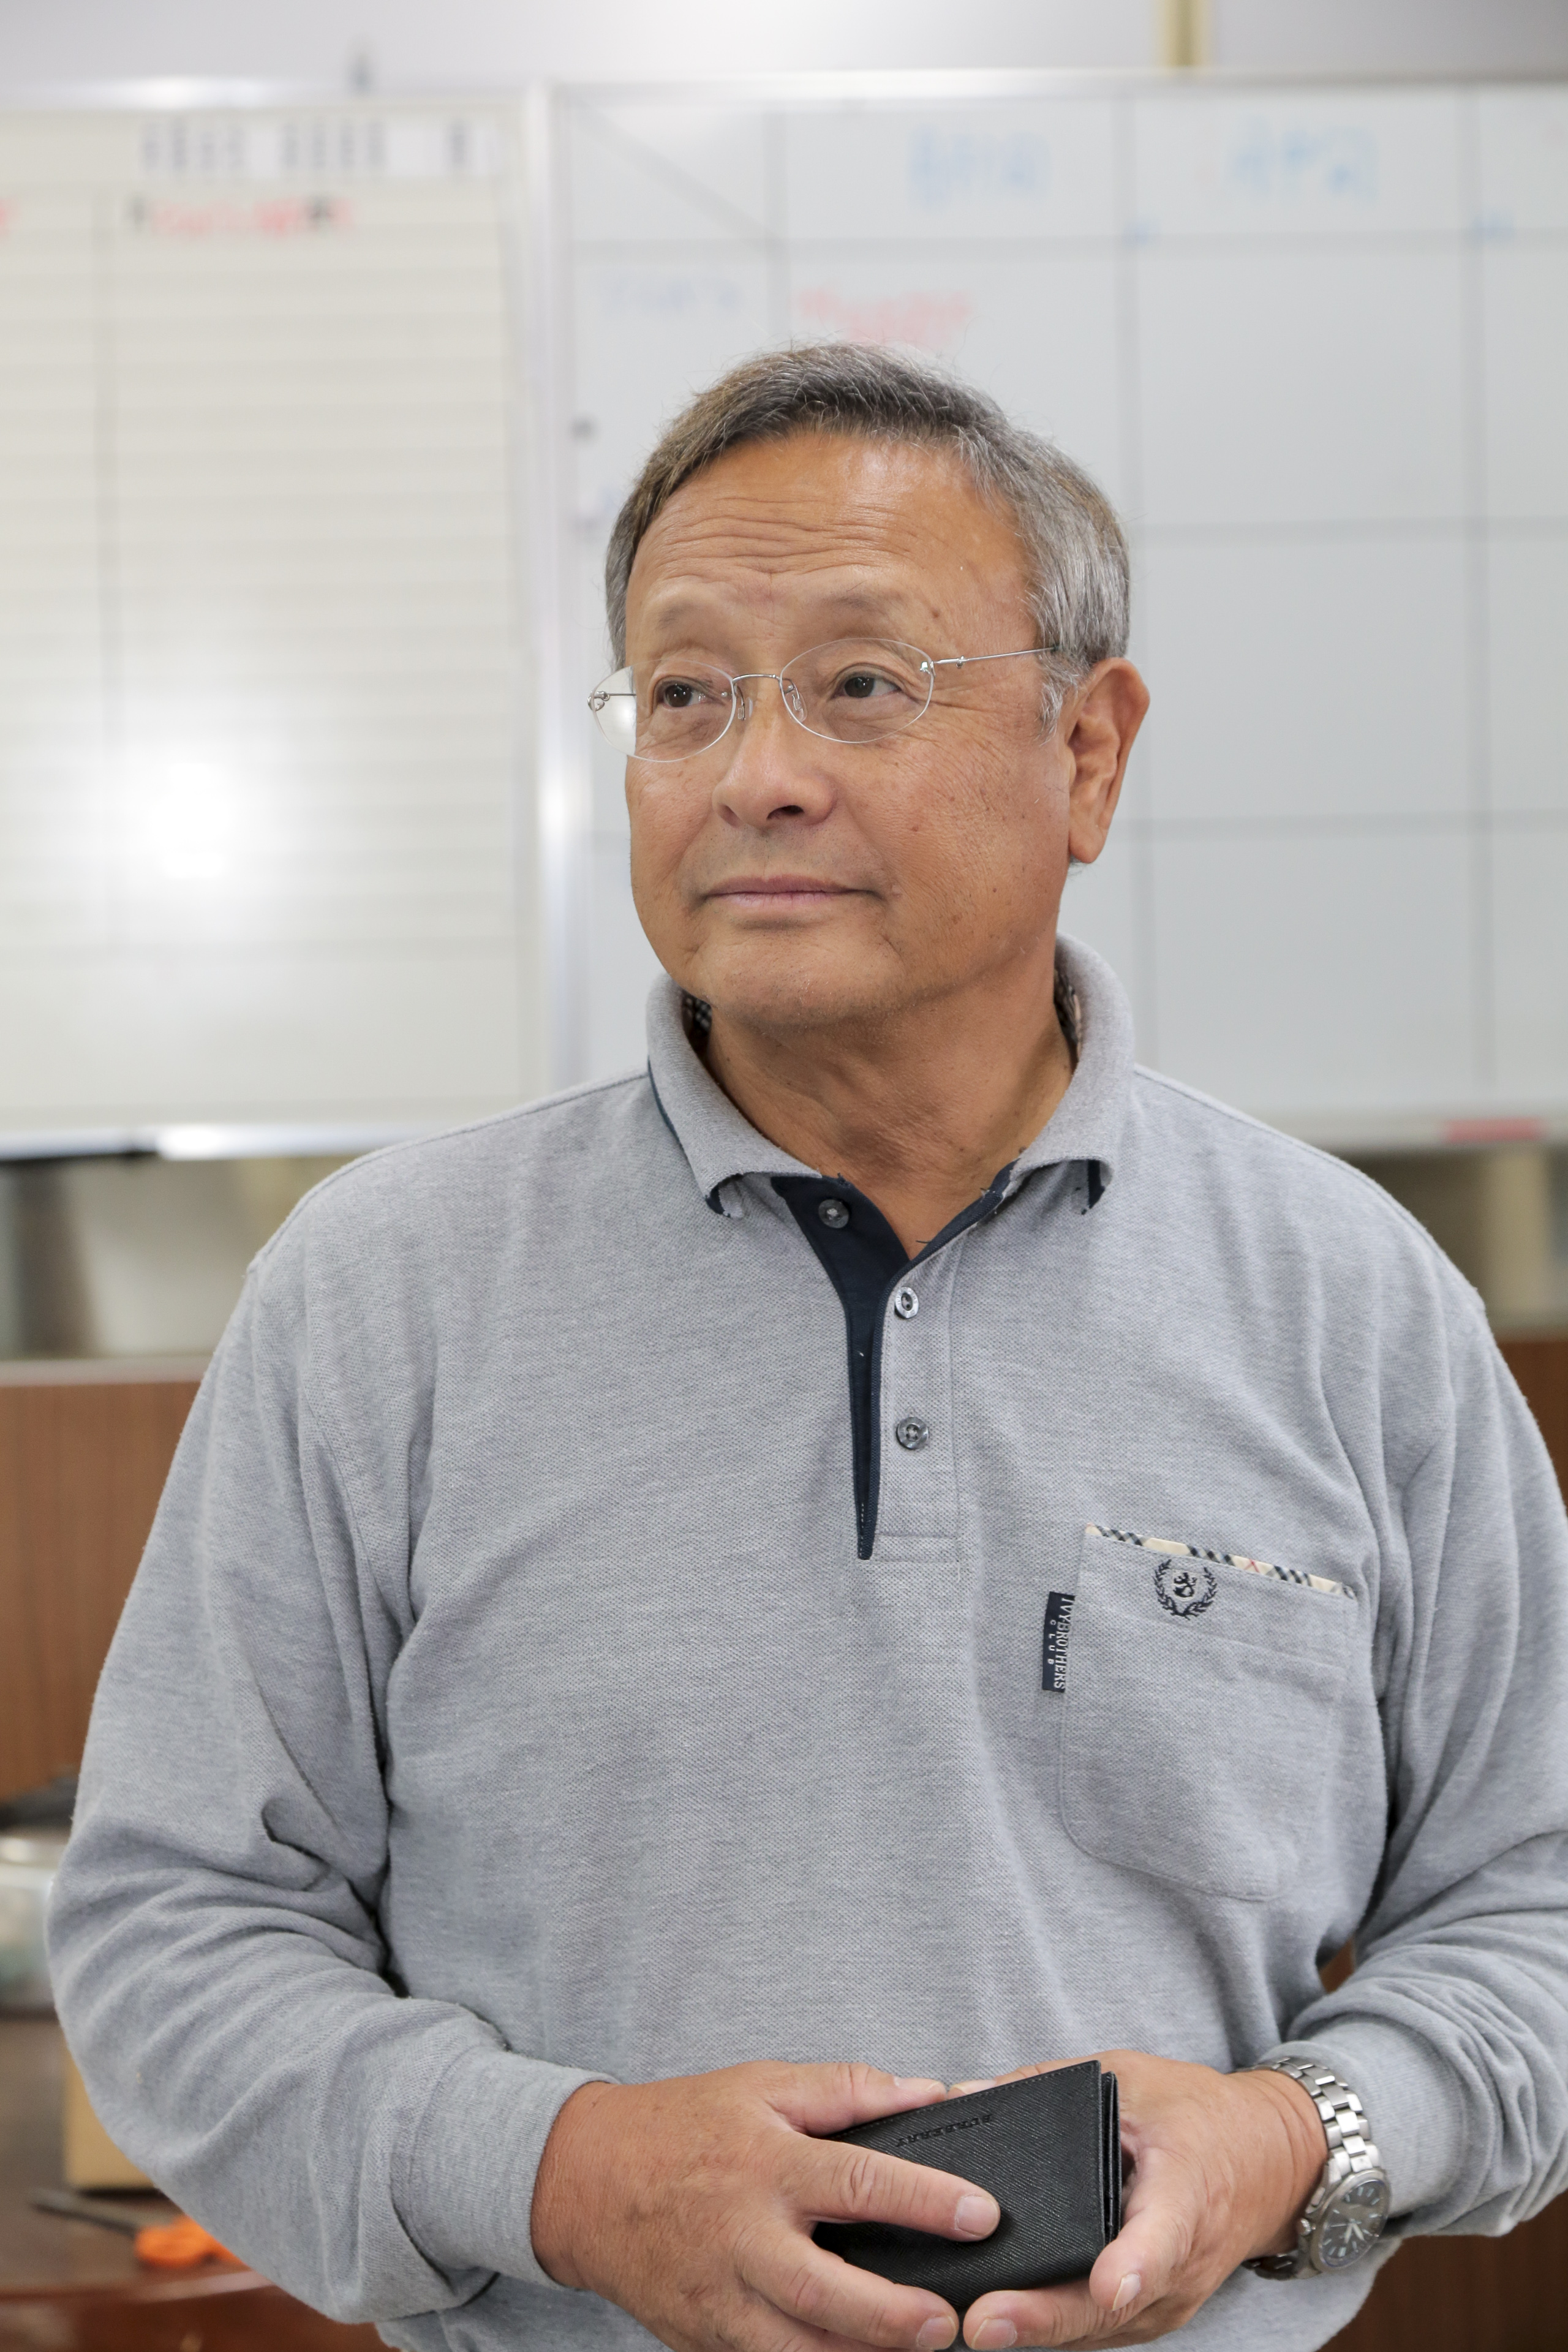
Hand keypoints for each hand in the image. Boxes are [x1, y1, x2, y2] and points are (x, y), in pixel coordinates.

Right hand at [530, 2060, 1000, 2351]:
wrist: (586, 2181)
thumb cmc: (686, 2125)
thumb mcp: (763, 2084)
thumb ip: (848, 2089)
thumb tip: (930, 2093)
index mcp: (764, 2163)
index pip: (856, 2181)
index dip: (924, 2199)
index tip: (981, 2214)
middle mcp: (741, 2235)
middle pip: (824, 2288)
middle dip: (891, 2313)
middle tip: (947, 2321)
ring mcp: (718, 2296)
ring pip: (794, 2346)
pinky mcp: (702, 2337)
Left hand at [947, 2052, 1325, 2347]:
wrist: (1265, 2164)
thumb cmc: (1194, 2116)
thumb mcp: (1131, 2077)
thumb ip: (1051, 2083)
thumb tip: (968, 2092)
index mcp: (1185, 2190)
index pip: (1163, 2237)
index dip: (1134, 2266)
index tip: (1107, 2287)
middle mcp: (1181, 2260)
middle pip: (1112, 2304)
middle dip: (1045, 2319)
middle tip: (984, 2323)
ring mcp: (1168, 2298)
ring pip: (1098, 2327)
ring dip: (1038, 2332)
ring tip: (973, 2325)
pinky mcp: (1150, 2314)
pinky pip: (1097, 2328)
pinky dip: (1051, 2327)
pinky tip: (999, 2320)